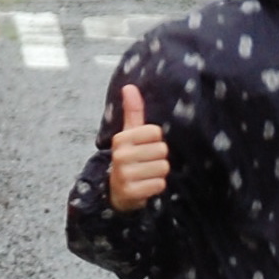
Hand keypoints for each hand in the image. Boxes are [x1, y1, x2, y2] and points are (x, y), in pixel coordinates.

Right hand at [108, 82, 168, 209]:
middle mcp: (121, 155)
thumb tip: (129, 87)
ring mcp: (124, 174)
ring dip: (158, 173)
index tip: (145, 146)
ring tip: (146, 174)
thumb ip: (132, 111)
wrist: (116, 191)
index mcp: (121, 139)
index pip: (156, 132)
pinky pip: (159, 184)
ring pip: (163, 168)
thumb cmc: (128, 158)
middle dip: (159, 158)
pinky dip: (156, 186)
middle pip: (162, 150)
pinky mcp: (131, 192)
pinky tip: (146, 185)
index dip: (155, 140)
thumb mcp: (129, 135)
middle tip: (146, 163)